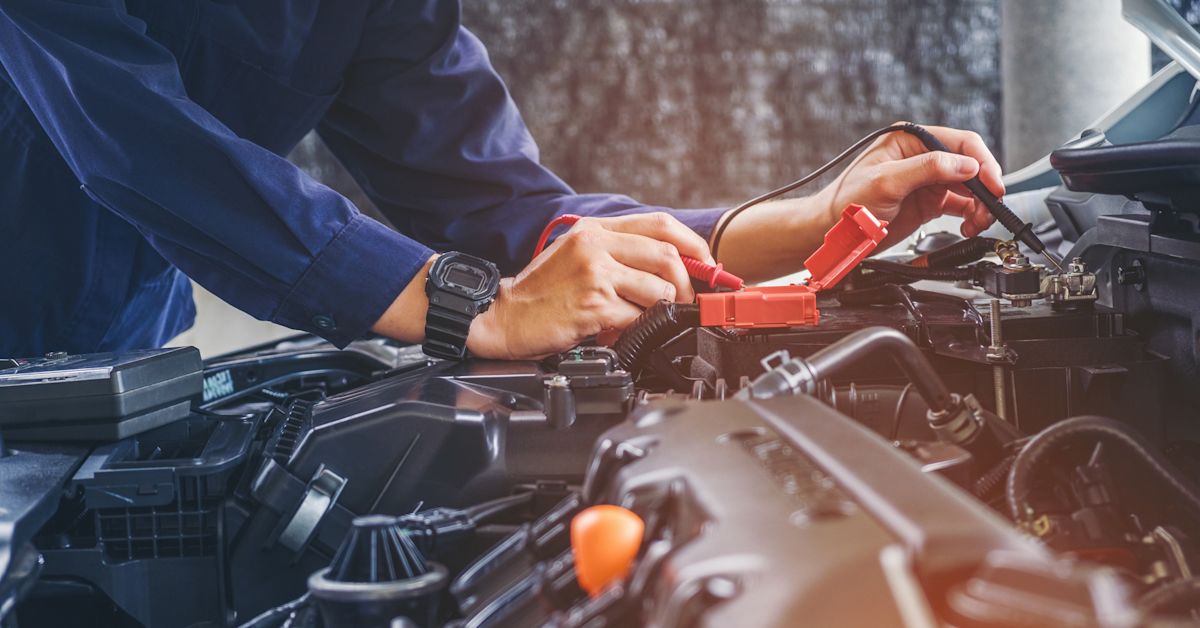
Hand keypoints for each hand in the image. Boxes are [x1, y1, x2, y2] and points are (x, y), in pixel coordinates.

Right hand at [467, 213, 712, 358]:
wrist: (504, 317)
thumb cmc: (542, 293)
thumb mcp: (578, 256)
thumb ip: (618, 254)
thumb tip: (671, 265)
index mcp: (595, 230)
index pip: (661, 224)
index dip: (694, 245)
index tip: (708, 265)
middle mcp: (596, 246)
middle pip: (668, 254)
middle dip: (689, 282)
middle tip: (689, 300)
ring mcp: (595, 274)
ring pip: (659, 289)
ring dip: (664, 309)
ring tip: (651, 318)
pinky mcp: (594, 305)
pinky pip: (639, 317)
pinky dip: (640, 327)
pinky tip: (626, 329)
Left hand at [814, 123, 1004, 247]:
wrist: (834, 233)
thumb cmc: (847, 202)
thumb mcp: (887, 181)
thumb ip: (927, 169)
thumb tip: (966, 165)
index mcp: (911, 140)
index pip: (958, 142)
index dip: (980, 161)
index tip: (991, 182)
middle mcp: (922, 157)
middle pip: (969, 164)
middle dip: (984, 185)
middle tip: (992, 205)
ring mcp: (928, 181)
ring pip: (969, 187)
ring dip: (980, 204)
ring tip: (978, 220)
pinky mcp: (929, 203)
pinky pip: (960, 206)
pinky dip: (970, 216)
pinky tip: (969, 225)